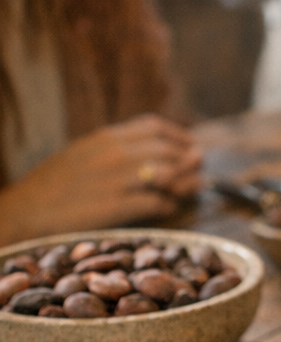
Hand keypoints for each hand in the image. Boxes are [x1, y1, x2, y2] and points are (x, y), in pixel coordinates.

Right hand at [0, 115, 202, 241]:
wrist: (20, 215)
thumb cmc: (49, 189)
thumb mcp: (81, 155)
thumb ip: (114, 149)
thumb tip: (152, 150)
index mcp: (105, 138)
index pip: (155, 127)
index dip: (179, 136)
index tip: (189, 145)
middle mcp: (115, 154)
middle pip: (169, 150)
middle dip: (189, 159)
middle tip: (199, 169)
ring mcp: (117, 179)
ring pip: (170, 174)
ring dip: (186, 183)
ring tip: (194, 188)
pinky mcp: (117, 206)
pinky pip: (157, 202)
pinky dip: (169, 205)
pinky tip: (169, 208)